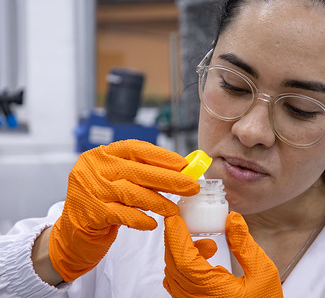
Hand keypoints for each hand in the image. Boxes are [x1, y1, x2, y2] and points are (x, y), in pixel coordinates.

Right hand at [49, 139, 198, 281]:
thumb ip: (142, 174)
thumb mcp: (119, 182)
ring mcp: (88, 189)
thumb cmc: (103, 204)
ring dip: (157, 201)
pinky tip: (152, 224)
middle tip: (192, 187)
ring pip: (131, 192)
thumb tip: (182, 171)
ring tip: (175, 209)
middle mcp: (92, 167)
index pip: (135, 148)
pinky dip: (139, 219)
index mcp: (102, 154)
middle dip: (169, 179)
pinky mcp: (88, 212)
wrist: (74, 235)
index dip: (161, 156)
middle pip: (137, 171)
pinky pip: (121, 214)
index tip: (183, 164)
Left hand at [163, 212, 282, 297]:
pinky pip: (178, 285)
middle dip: (176, 240)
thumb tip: (232, 219)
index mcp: (213, 291)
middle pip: (173, 266)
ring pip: (173, 275)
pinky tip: (205, 260)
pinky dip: (184, 267)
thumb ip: (245, 245)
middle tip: (186, 222)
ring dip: (182, 253)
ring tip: (209, 246)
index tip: (174, 219)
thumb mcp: (263, 273)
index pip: (183, 261)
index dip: (175, 238)